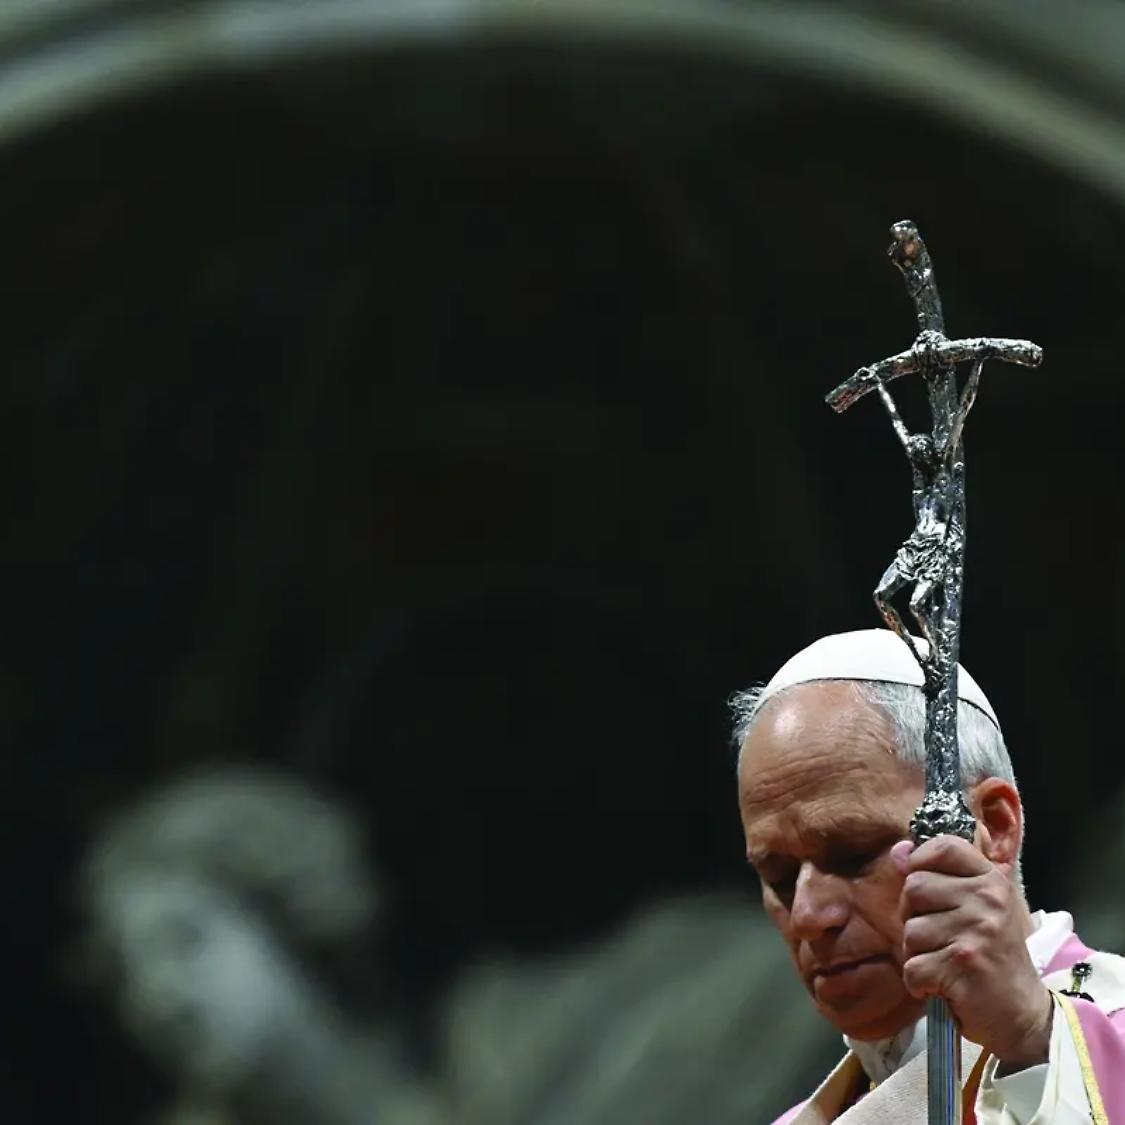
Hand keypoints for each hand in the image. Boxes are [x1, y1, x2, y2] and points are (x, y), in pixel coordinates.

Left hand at [892, 836, 1051, 1069]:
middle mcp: (988, 901)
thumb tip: (897, 851)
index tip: (927, 889)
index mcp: (992, 881)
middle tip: (939, 938)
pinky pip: (913, 966)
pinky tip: (942, 986)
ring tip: (945, 963)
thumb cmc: (991, 955)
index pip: (944, 846)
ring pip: (910, 930)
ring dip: (918, 953)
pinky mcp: (963, 965)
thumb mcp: (976, 908)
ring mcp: (977, 932)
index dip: (921, 862)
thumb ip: (937, 876)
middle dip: (914, 916)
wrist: (1021, 1013)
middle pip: (914, 887)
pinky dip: (919, 983)